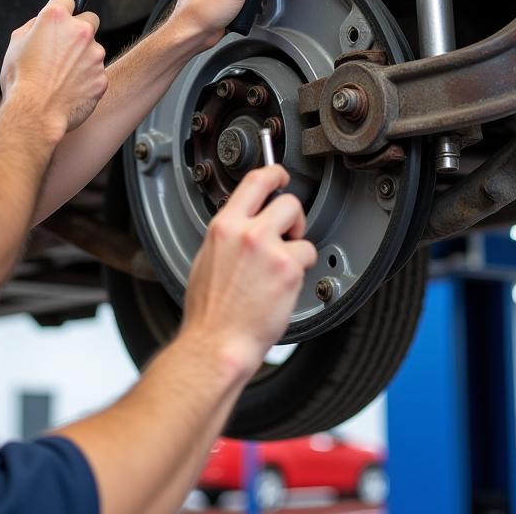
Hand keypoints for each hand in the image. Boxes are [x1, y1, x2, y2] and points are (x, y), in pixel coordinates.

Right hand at [0, 0, 107, 139]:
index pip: (68, 0)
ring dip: (82, 59)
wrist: (35, 114)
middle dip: (80, 30)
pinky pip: (96, 74)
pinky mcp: (102, 76)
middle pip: (90, 20)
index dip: (62, 10)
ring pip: (93, 50)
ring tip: (61, 78)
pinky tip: (69, 90)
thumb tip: (43, 23)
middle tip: (65, 48)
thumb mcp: (15, 44)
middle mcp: (80, 31)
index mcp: (56, 18)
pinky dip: (86, 80)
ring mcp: (95, 54)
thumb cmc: (20, 80)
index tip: (62, 19)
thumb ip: (34, 27)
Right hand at [180, 165, 316, 375]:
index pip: (254, 182)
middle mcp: (247, 233)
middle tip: (288, 233)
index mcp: (224, 226)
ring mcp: (270, 250)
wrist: (217, 343)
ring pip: (301, 230)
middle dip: (292, 216)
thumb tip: (242, 224)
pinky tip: (284, 284)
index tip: (280, 174)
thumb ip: (228, 235)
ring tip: (281, 266)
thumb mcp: (207, 258)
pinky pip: (307, 257)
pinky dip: (301, 270)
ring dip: (297, 245)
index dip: (273, 172)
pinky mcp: (288, 269)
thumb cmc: (210, 311)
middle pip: (287, 201)